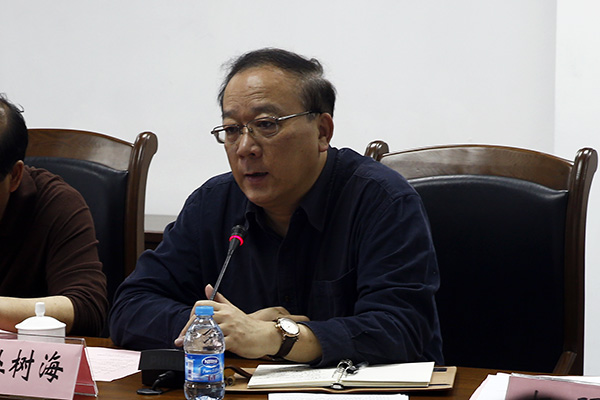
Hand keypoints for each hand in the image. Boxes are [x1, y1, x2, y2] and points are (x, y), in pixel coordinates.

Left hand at [174, 285, 308, 358]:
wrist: (265, 335)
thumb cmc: (247, 324)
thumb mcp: (232, 309)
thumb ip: (219, 300)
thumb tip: (207, 287)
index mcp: (224, 308)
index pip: (201, 305)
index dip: (192, 315)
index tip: (189, 326)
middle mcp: (226, 316)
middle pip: (200, 317)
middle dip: (188, 329)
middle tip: (182, 339)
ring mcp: (230, 328)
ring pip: (207, 330)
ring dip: (195, 340)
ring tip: (188, 347)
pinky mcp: (234, 341)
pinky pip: (218, 344)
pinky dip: (208, 349)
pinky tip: (203, 352)